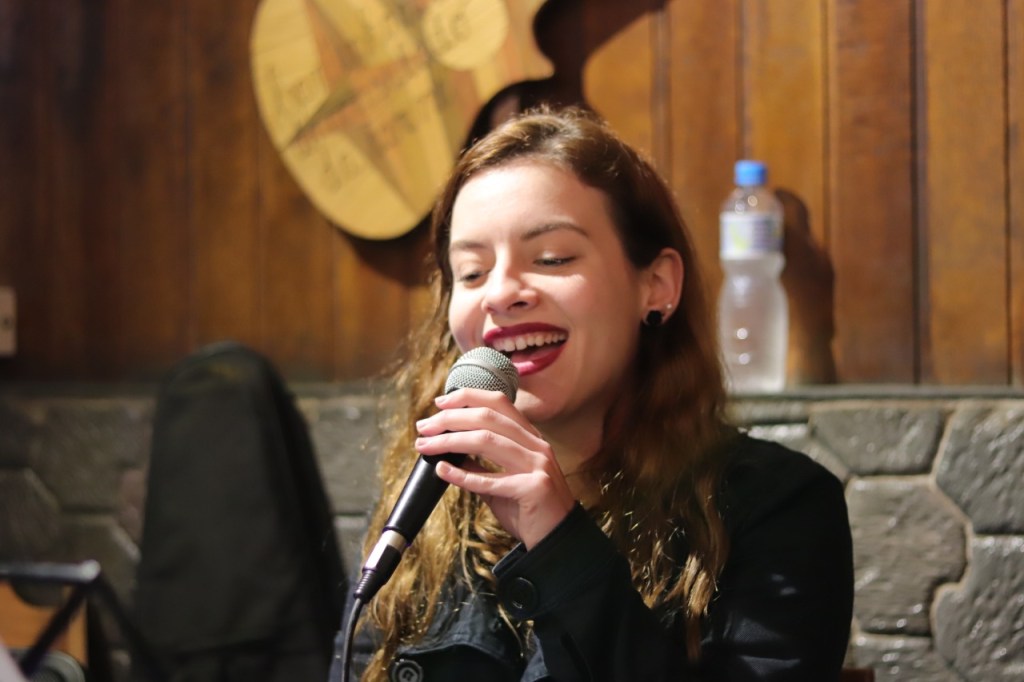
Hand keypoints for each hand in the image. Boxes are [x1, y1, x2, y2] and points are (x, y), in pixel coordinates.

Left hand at [414, 388, 576, 548]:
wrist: (555, 539)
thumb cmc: (527, 508)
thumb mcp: (502, 479)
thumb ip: (479, 464)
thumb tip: (448, 451)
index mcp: (530, 437)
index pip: (498, 403)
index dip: (467, 397)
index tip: (439, 403)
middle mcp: (536, 445)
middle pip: (488, 417)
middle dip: (450, 418)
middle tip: (423, 427)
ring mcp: (537, 465)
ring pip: (486, 440)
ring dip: (449, 441)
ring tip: (425, 445)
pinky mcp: (533, 489)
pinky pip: (490, 480)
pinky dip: (461, 474)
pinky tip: (441, 471)